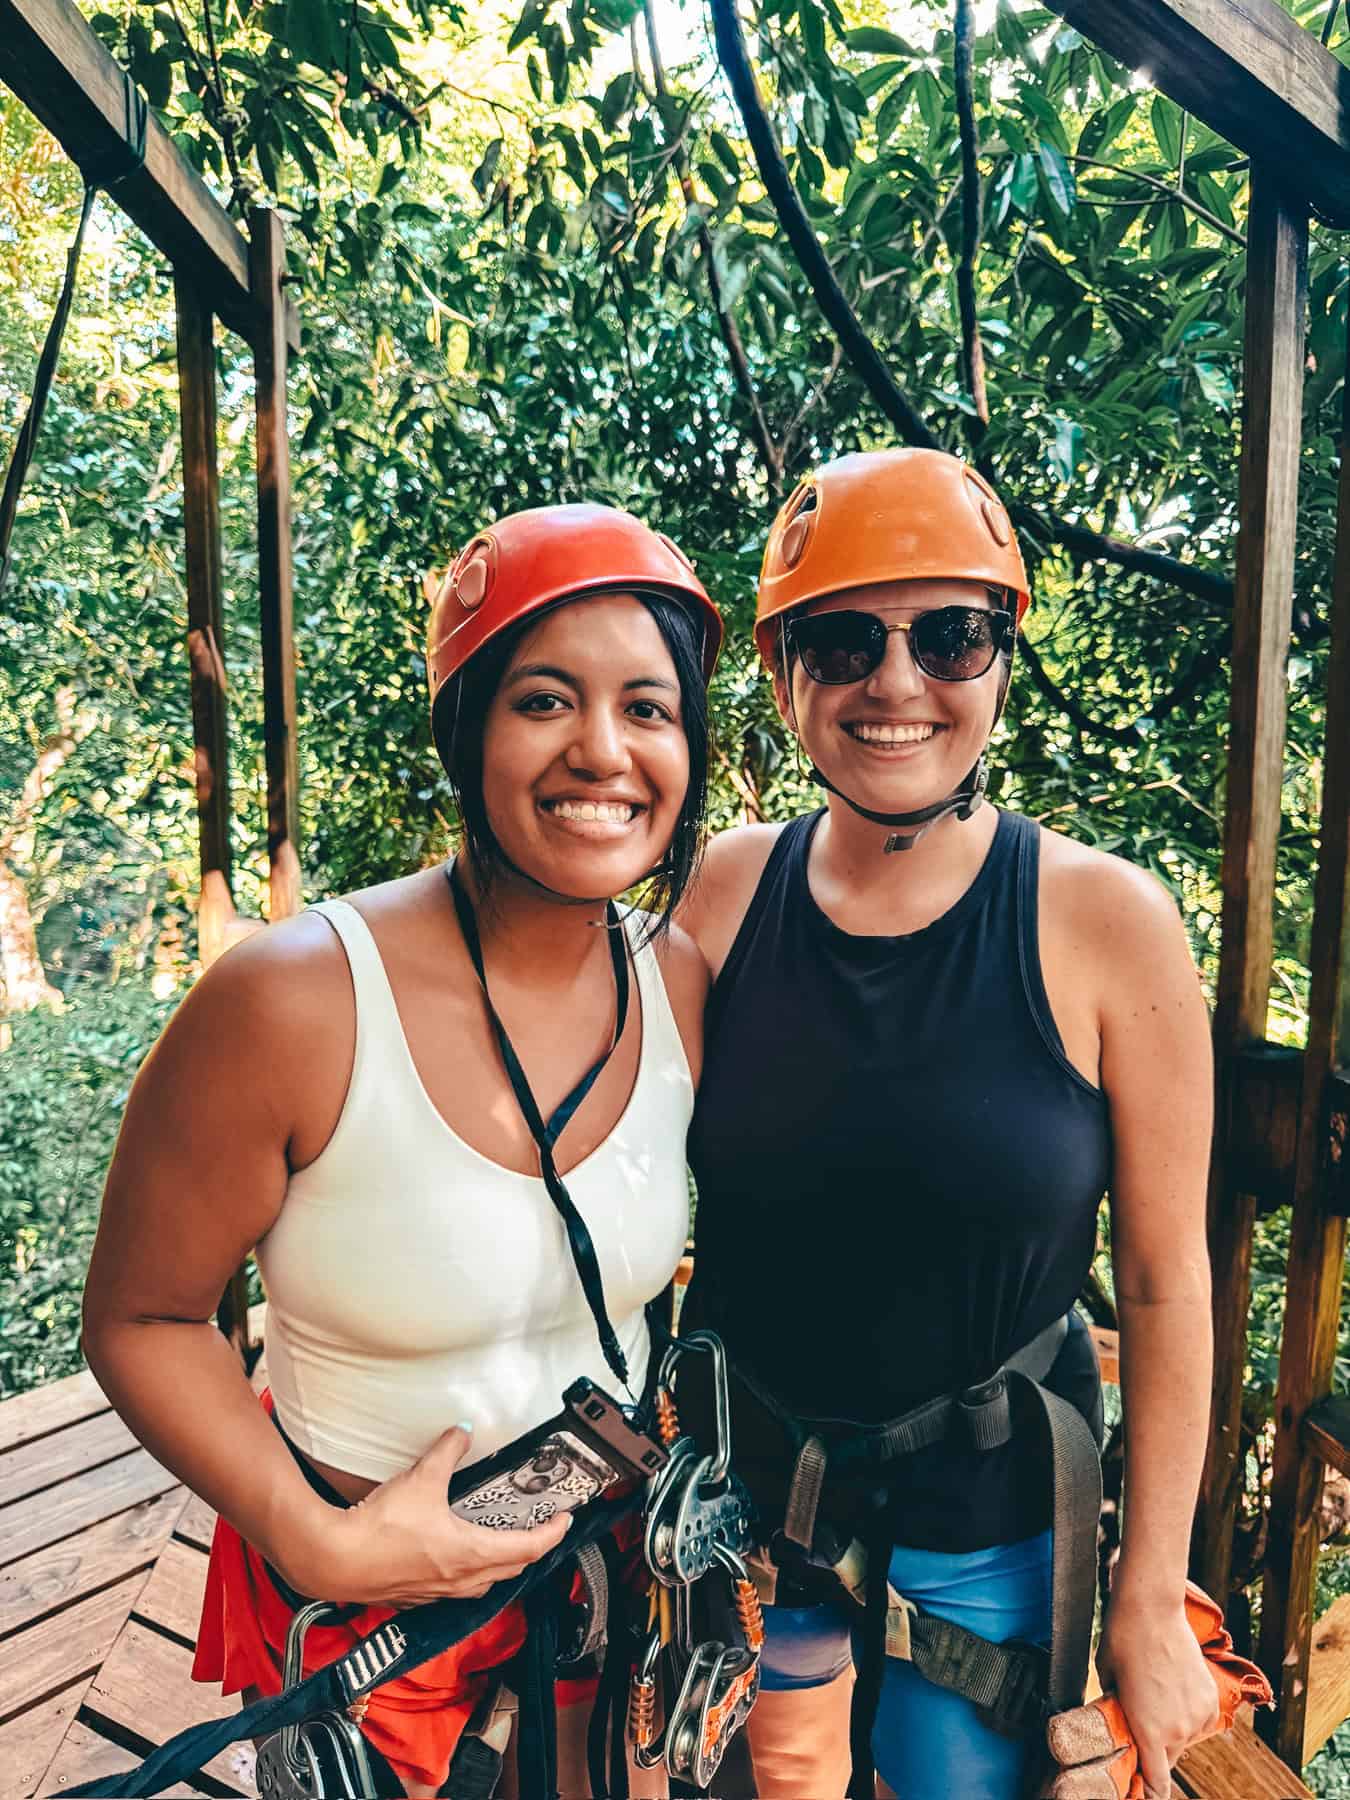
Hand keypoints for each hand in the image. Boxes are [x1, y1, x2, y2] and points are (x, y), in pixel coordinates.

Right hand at [281, 1424, 572, 1607]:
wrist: (336, 1561)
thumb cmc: (380, 1528)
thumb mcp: (421, 1478)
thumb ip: (447, 1451)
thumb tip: (463, 1431)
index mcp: (470, 1552)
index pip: (527, 1549)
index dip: (551, 1535)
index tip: (565, 1521)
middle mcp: (459, 1578)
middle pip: (510, 1569)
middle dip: (530, 1550)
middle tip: (540, 1531)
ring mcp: (437, 1591)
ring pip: (483, 1583)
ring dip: (499, 1565)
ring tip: (503, 1544)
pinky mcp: (415, 1594)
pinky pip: (454, 1588)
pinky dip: (468, 1572)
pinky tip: (456, 1557)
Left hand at [1095, 1590, 1220, 1797]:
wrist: (1151, 1609)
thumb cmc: (1121, 1642)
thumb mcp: (1108, 1682)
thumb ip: (1118, 1710)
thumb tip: (1121, 1720)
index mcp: (1150, 1732)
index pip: (1156, 1783)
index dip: (1149, 1792)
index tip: (1141, 1790)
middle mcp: (1178, 1730)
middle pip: (1168, 1759)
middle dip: (1155, 1751)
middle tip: (1140, 1726)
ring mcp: (1197, 1714)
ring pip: (1185, 1738)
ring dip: (1172, 1730)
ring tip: (1155, 1699)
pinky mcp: (1209, 1698)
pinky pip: (1198, 1720)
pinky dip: (1186, 1714)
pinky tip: (1171, 1691)